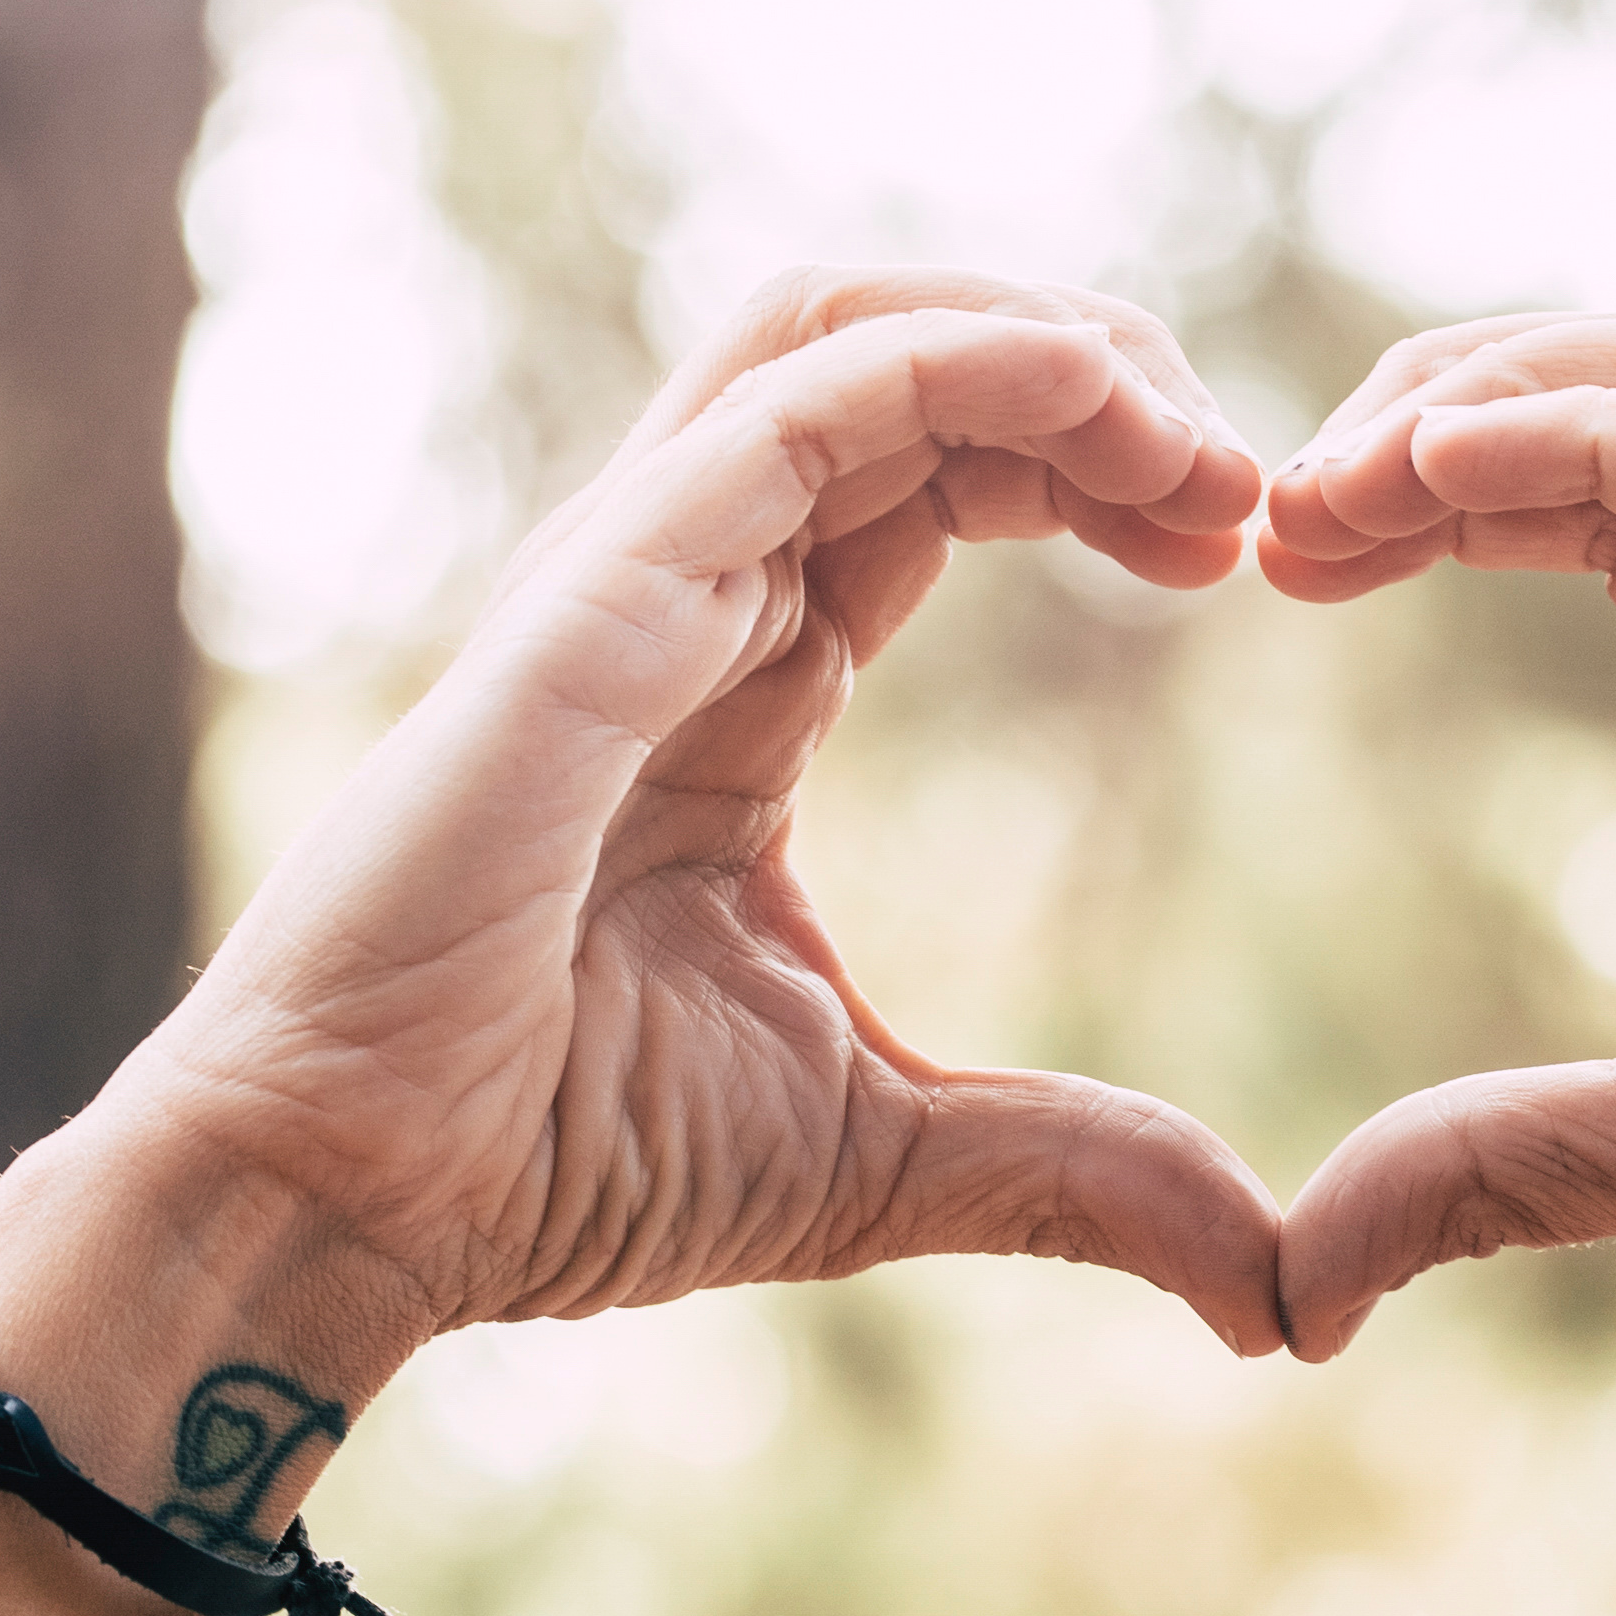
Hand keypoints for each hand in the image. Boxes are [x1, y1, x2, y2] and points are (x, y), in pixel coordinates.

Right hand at [1, 273, 1292, 1453]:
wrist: (347, 1209)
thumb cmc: (554, 1166)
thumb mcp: (884, 1155)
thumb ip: (1073, 1170)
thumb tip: (1268, 1291)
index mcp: (738, 673)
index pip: (932, 472)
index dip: (1095, 465)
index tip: (1240, 546)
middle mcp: (680, 587)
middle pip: (903, 357)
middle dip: (1099, 375)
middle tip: (1247, 486)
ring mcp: (626, 573)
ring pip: (837, 324)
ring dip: (1038, 336)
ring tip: (1186, 436)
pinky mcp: (590, 596)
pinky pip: (788, 405)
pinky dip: (955, 364)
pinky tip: (1095, 406)